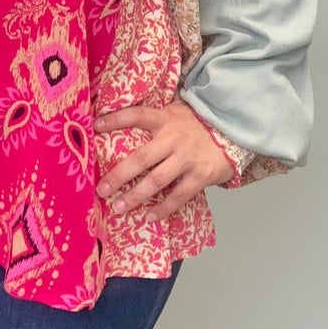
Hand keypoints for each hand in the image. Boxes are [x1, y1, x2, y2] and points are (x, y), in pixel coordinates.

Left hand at [94, 97, 233, 222]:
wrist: (233, 131)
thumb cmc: (195, 124)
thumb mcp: (174, 111)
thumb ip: (154, 117)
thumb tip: (118, 118)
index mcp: (165, 119)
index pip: (136, 115)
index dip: (115, 119)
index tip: (95, 125)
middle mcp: (173, 139)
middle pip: (141, 158)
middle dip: (119, 175)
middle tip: (102, 189)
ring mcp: (187, 159)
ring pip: (157, 181)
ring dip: (136, 196)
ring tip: (119, 207)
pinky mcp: (200, 176)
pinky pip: (178, 196)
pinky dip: (163, 208)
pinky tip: (150, 217)